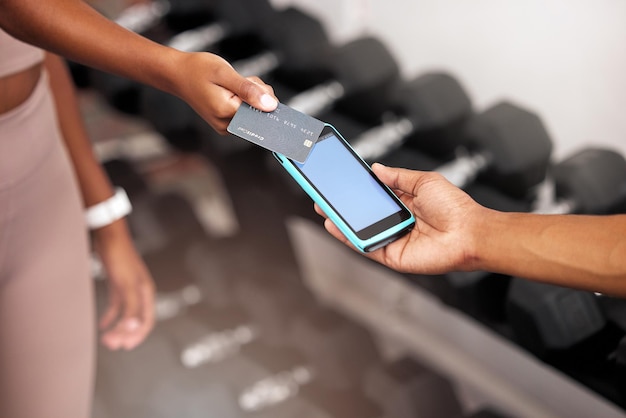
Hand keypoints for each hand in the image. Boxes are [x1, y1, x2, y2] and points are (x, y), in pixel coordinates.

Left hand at [93, 224, 154, 349]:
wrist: (109, 237)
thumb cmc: (120, 258)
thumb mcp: (126, 285)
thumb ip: (131, 308)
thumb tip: (134, 330)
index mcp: (146, 293)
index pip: (146, 321)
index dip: (137, 335)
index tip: (124, 346)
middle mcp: (140, 292)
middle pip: (136, 320)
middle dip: (125, 334)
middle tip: (111, 345)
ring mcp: (129, 288)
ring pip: (126, 314)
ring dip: (117, 327)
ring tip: (107, 339)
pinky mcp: (118, 284)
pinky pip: (116, 305)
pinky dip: (110, 316)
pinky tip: (102, 324)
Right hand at [174, 52, 277, 133]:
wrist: (178, 74)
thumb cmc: (198, 70)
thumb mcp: (225, 74)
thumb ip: (248, 90)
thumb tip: (271, 106)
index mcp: (226, 114)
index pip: (261, 113)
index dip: (264, 97)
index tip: (255, 85)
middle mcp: (227, 125)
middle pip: (259, 113)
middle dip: (257, 93)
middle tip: (241, 79)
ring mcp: (226, 126)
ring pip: (254, 111)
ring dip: (251, 94)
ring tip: (234, 82)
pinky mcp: (227, 123)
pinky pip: (245, 111)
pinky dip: (245, 97)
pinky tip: (233, 88)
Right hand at [316, 163, 486, 274]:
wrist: (469, 232)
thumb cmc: (455, 207)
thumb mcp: (424, 181)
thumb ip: (398, 176)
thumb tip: (376, 168)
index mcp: (404, 203)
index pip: (374, 196)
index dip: (356, 189)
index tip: (339, 180)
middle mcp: (397, 222)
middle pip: (363, 214)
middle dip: (342, 206)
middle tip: (323, 194)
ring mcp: (393, 239)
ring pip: (360, 231)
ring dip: (340, 221)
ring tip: (323, 208)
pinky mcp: (392, 256)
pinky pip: (366, 247)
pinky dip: (349, 238)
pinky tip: (335, 226)